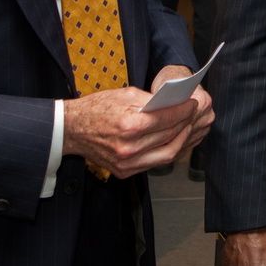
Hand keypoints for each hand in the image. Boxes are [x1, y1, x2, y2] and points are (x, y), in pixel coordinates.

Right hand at [61, 69, 212, 177]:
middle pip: (169, 136)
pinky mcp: (124, 171)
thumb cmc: (97, 108)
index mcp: (129, 125)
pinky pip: (154, 163)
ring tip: (186, 128)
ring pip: (166, 155)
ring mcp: (127, 163)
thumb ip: (152, 100)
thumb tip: (175, 103)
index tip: (193, 104)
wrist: (72, 129)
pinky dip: (166, 151)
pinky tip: (172, 140)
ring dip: (181, 141)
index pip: (167, 119)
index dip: (184, 111)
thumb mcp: (125, 94)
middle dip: (185, 123)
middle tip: (192, 114)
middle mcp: (129, 148)